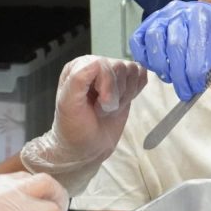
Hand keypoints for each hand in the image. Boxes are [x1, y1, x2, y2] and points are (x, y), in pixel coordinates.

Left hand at [20, 56, 147, 193]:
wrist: (87, 149)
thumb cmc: (74, 129)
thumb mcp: (68, 105)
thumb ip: (78, 80)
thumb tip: (99, 62)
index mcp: (79, 66)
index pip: (104, 64)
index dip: (107, 85)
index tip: (98, 105)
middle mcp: (96, 66)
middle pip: (121, 67)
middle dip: (116, 93)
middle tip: (103, 110)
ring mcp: (113, 75)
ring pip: (133, 71)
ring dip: (126, 95)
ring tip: (110, 108)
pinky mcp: (128, 84)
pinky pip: (142, 76)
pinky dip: (136, 91)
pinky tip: (123, 103)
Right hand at [129, 0, 210, 100]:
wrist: (208, 21)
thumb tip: (194, 85)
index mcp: (203, 16)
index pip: (197, 46)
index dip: (195, 71)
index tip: (196, 87)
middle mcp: (180, 12)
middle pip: (175, 45)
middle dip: (179, 75)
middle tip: (185, 92)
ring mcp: (162, 15)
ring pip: (154, 40)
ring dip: (161, 66)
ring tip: (171, 79)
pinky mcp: (147, 22)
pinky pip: (138, 41)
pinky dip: (144, 58)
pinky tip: (157, 68)